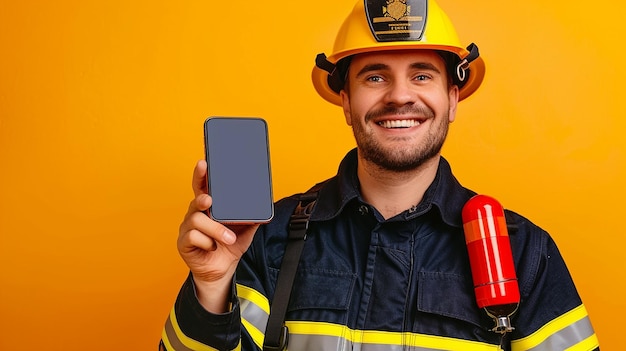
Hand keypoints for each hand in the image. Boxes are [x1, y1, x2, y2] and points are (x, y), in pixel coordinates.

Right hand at [177, 160, 258, 311]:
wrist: (222, 271)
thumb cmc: (229, 246)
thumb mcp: (245, 230)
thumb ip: (251, 217)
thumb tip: (263, 207)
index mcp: (210, 207)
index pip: (204, 186)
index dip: (202, 174)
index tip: (204, 163)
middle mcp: (196, 213)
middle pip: (196, 199)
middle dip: (202, 198)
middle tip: (209, 200)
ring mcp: (188, 228)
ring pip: (198, 220)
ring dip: (216, 230)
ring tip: (228, 239)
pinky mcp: (184, 242)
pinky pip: (193, 237)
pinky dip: (207, 242)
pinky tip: (212, 247)